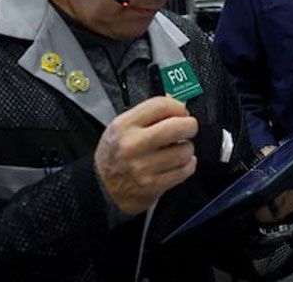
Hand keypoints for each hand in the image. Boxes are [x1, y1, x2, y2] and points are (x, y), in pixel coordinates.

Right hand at [94, 96, 197, 215]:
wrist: (101, 189)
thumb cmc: (115, 154)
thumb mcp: (123, 127)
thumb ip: (149, 113)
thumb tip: (179, 102)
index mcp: (124, 126)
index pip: (161, 105)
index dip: (178, 106)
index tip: (182, 112)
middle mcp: (133, 145)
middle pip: (178, 127)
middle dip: (190, 126)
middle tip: (188, 128)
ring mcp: (143, 167)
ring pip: (185, 150)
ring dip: (187, 149)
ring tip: (178, 149)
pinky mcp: (153, 185)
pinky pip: (185, 170)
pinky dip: (187, 165)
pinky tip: (178, 163)